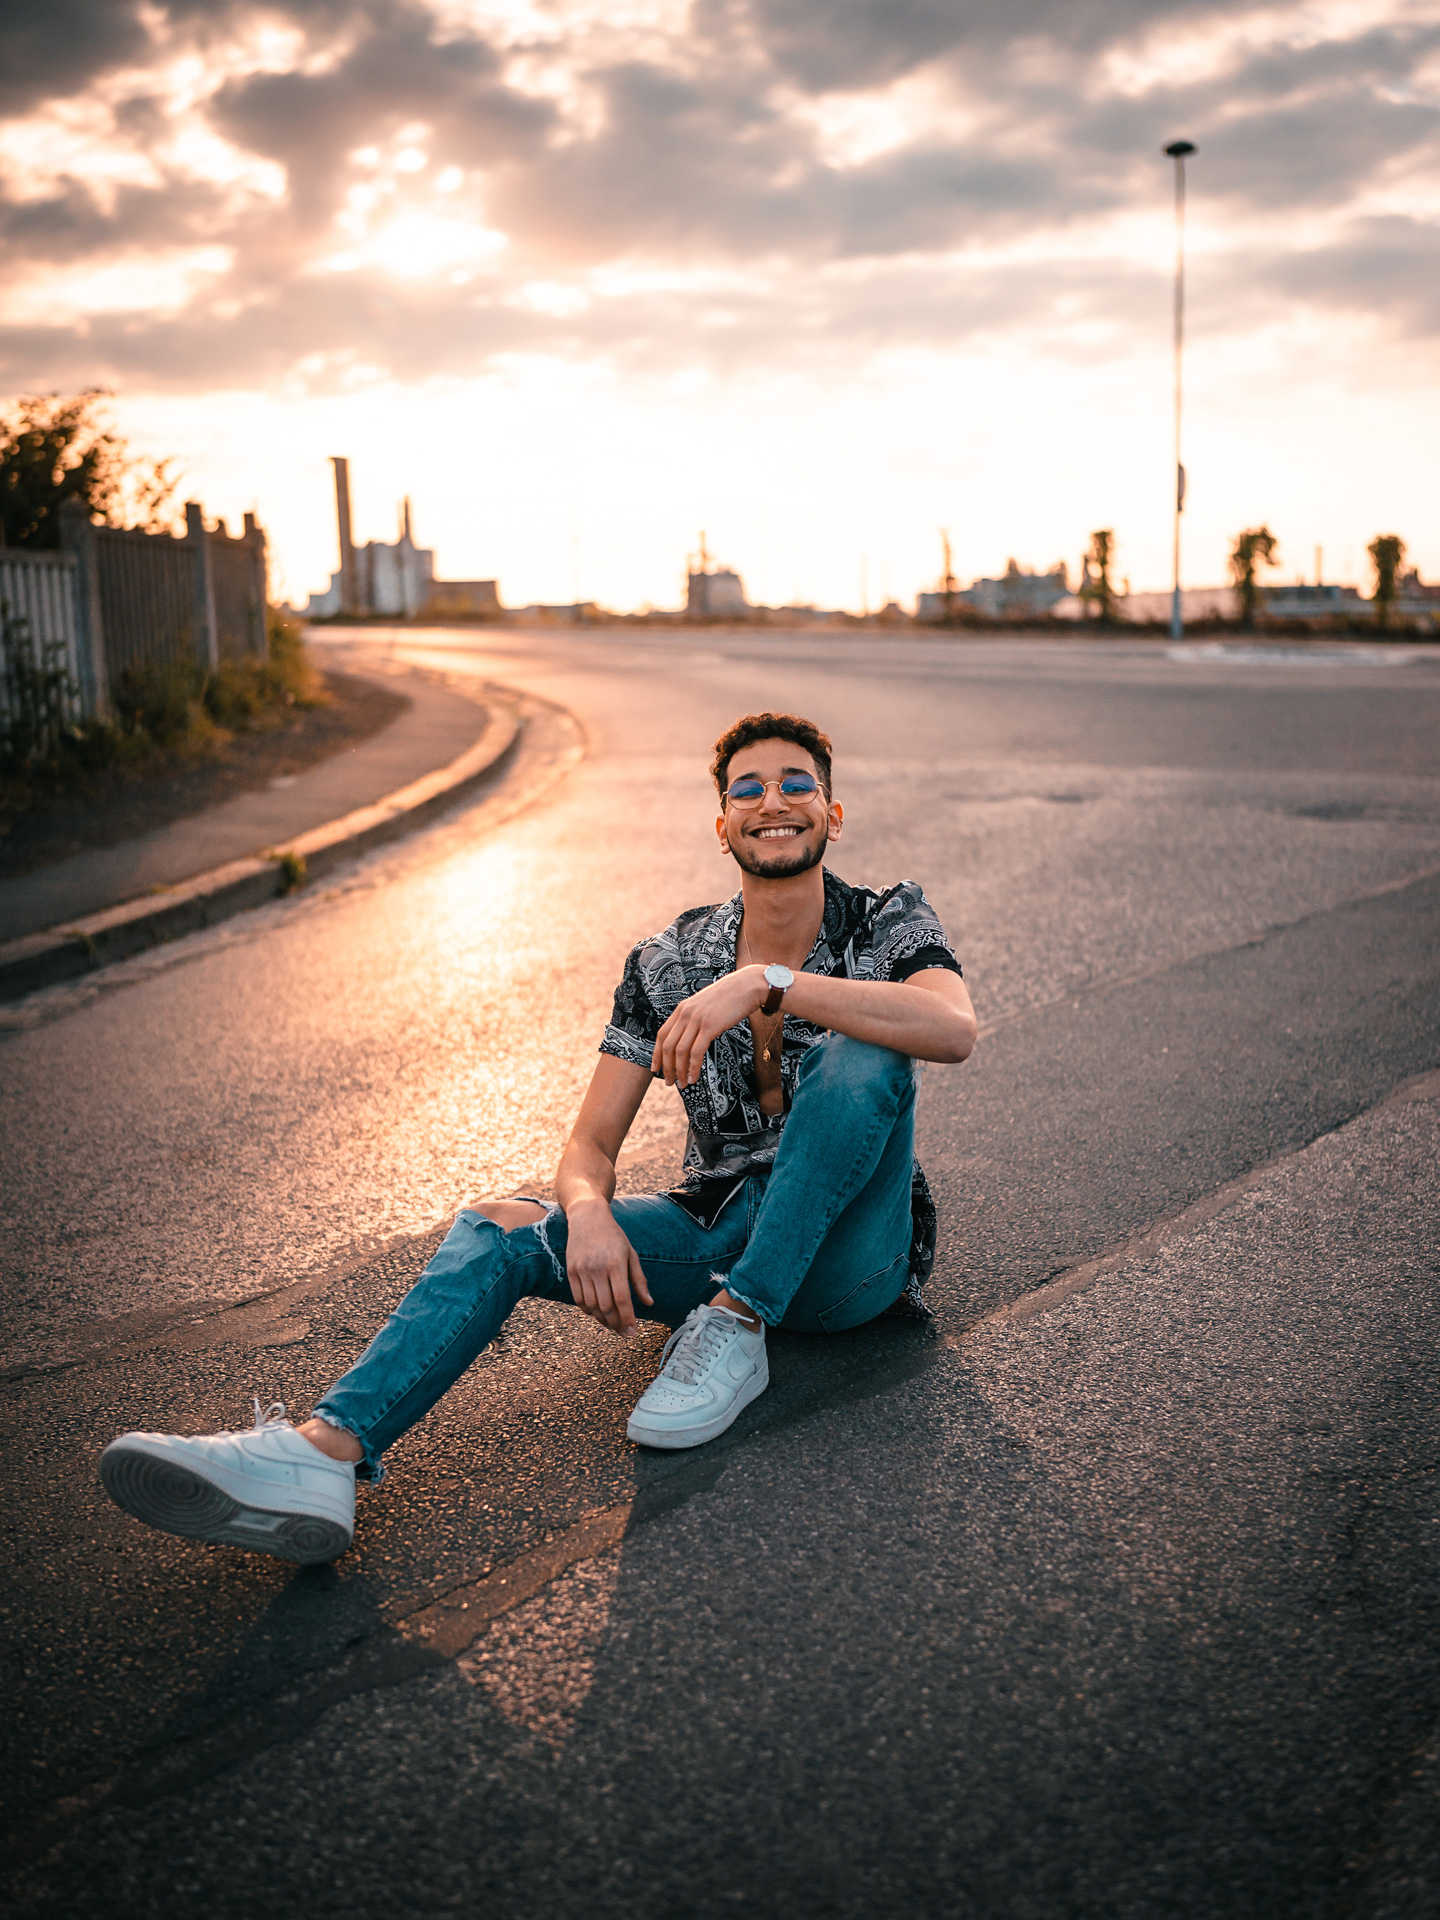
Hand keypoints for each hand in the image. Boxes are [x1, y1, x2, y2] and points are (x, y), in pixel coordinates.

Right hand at [564, 1197, 653, 1334]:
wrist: (588, 1218)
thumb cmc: (614, 1236)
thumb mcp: (631, 1254)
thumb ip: (639, 1280)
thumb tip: (648, 1303)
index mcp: (616, 1263)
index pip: (622, 1299)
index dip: (627, 1318)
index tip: (633, 1331)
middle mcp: (598, 1268)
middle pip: (606, 1306)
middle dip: (616, 1324)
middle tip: (624, 1333)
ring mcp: (582, 1270)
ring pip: (591, 1305)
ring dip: (602, 1320)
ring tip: (612, 1325)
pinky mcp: (571, 1271)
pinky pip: (578, 1299)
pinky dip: (588, 1311)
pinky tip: (597, 1314)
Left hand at [653, 965, 768, 1087]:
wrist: (746, 986)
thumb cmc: (729, 997)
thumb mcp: (704, 1005)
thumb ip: (693, 1019)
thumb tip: (688, 1038)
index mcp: (682, 1009)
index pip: (662, 1035)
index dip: (657, 1054)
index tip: (656, 1068)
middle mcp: (686, 1014)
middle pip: (668, 1046)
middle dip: (667, 1067)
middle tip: (670, 1082)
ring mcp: (697, 1020)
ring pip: (680, 1051)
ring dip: (679, 1071)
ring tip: (682, 1083)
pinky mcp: (710, 1026)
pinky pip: (696, 1052)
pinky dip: (693, 1068)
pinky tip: (694, 1077)